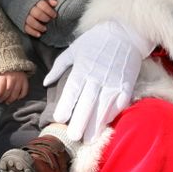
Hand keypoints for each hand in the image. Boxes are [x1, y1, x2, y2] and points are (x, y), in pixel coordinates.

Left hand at [0, 71, 28, 103]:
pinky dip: (21, 96)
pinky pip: (24, 91)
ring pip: (16, 92)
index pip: (0, 89)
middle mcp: (12, 77)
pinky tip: (17, 98)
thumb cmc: (3, 71)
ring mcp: (20, 79)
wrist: (13, 63)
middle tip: (1, 101)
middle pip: (8, 91)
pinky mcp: (25, 80)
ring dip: (11, 99)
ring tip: (8, 102)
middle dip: (4, 98)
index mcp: (3, 76)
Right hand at [24, 0, 57, 36]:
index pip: (42, 5)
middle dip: (45, 18)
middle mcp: (29, 9)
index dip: (49, 11)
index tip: (54, 15)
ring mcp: (25, 16)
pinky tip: (39, 35)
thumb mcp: (44, 1)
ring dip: (39, 26)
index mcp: (35, 1)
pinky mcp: (22, 23)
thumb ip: (50, 1)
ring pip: (31, 21)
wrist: (25, 7)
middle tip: (49, 20)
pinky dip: (33, 32)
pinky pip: (26, 28)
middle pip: (37, 13)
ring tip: (45, 29)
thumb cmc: (38, 5)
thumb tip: (55, 3)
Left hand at [46, 19, 152, 141]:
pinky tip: (106, 124)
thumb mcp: (74, 49)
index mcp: (82, 68)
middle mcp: (97, 76)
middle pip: (87, 103)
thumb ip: (59, 67)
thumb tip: (45, 82)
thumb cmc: (96, 40)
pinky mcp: (127, 85)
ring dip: (96, 124)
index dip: (66, 105)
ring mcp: (113, 82)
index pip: (72, 90)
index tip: (59, 119)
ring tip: (89, 139)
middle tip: (73, 137)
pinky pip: (120, 103)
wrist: (125, 32)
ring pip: (104, 107)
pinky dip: (113, 114)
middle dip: (80, 121)